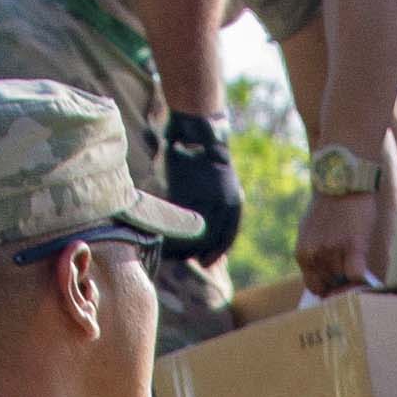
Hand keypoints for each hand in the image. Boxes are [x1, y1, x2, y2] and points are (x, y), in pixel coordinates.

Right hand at [157, 111, 241, 266]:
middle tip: (184, 258)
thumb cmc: (206, 161)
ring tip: (170, 251)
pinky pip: (177, 219)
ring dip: (180, 245)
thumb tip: (204, 235)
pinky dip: (169, 230)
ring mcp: (203, 198)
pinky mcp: (185, 192)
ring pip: (192, 231)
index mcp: (234, 203)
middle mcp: (223, 203)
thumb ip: (216, 209)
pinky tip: (162, 235)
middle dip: (196, 252)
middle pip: (209, 239)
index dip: (216, 253)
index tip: (206, 263)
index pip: (227, 237)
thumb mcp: (220, 186)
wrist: (198, 134)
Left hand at [297, 182, 393, 293]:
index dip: (327, 289)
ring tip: (353, 254)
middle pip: (331, 285)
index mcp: (302, 254)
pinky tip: (362, 263)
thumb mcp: (310, 233)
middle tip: (348, 267)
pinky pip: (357, 274)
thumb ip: (313, 256)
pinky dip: (361, 275)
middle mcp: (314, 255)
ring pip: (345, 279)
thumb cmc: (330, 208)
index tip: (336, 288)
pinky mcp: (353, 246)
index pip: (314, 288)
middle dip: (340, 281)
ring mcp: (333, 251)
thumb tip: (322, 282)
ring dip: (351, 274)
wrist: (342, 182)